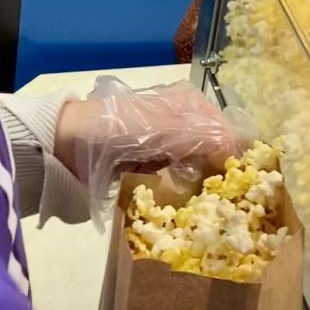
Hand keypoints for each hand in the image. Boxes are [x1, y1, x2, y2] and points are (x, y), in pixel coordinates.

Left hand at [55, 77, 246, 224]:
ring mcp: (164, 143)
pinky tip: (178, 203)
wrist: (68, 144)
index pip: (227, 130)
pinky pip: (173, 179)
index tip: (239, 185)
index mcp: (191, 103)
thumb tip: (242, 155)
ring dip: (199, 186)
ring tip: (202, 206)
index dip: (235, 156)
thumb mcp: (169, 128)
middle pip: (213, 149)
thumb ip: (208, 138)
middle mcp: (182, 120)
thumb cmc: (122, 129)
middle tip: (222, 201)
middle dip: (218, 173)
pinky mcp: (148, 164)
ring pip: (195, 166)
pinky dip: (177, 190)